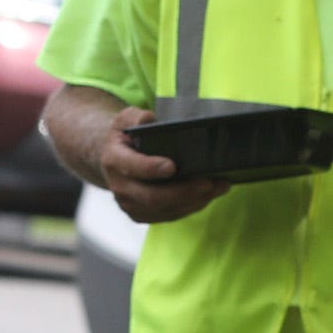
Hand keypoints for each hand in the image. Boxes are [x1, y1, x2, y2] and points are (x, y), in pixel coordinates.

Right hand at [94, 105, 226, 225]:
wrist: (113, 160)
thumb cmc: (126, 137)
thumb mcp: (125, 120)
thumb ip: (136, 117)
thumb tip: (149, 119)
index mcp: (113, 160)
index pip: (130, 167)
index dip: (150, 168)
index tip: (172, 166)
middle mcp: (119, 186)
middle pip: (152, 197)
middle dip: (183, 192)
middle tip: (209, 183)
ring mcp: (130, 204)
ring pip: (165, 209)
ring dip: (194, 200)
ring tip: (219, 186)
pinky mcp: (142, 215)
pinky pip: (170, 215)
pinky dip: (192, 206)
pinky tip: (209, 194)